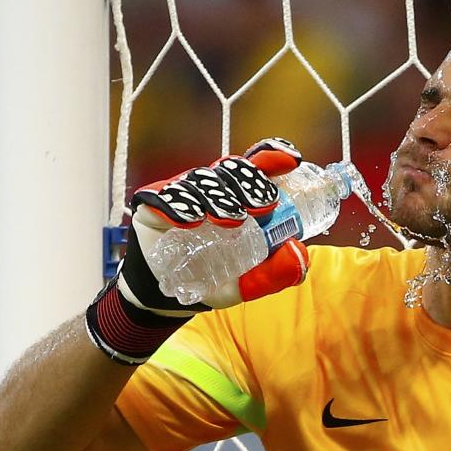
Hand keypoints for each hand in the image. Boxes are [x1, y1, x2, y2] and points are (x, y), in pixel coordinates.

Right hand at [85, 138, 309, 363]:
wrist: (164, 294)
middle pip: (231, 170)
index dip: (273, 157)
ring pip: (201, 180)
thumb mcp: (247, 282)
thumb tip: (297, 252)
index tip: (291, 161)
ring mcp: (182, 192)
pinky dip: (179, 206)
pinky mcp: (152, 202)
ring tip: (231, 220)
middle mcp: (211, 188)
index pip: (255, 166)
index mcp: (236, 197)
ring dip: (218, 197)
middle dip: (250, 183)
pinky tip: (191, 220)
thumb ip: (274, 273)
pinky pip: (165, 196)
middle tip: (264, 206)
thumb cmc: (209, 278)